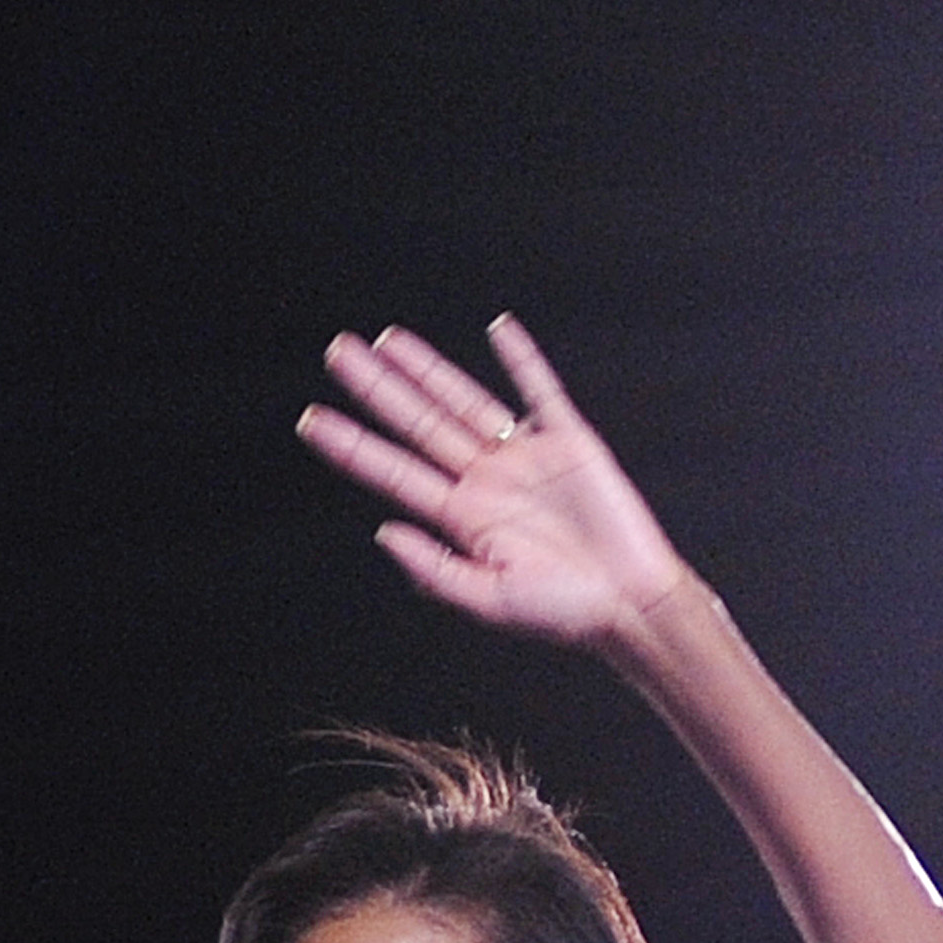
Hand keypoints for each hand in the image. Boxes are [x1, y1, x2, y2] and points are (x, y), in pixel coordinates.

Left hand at [296, 313, 693, 645]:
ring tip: (388, 340)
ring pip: (464, 401)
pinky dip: (522, 360)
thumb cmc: (563, 613)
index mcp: (460, 518)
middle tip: (338, 352)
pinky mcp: (570, 442)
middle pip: (418, 424)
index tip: (312, 420)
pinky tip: (498, 329)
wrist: (630, 604)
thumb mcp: (487, 601)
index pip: (393, 472)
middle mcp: (485, 481)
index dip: (352, 445)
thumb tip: (383, 532)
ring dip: (427, 369)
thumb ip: (433, 568)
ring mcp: (524, 458)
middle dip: (378, 389)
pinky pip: (541, 392)